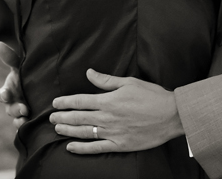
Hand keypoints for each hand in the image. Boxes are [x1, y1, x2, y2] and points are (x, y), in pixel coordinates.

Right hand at [0, 41, 28, 128]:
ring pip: (17, 121)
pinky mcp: (30, 121)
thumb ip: (10, 57)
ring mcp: (20, 114)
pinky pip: (27, 128)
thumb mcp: (20, 66)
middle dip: (15, 110)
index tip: (6, 94)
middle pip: (10, 109)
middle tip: (24, 109)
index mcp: (8, 91)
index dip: (3, 95)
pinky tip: (34, 129)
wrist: (41, 87)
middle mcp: (13, 104)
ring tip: (27, 121)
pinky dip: (28, 129)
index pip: (2, 94)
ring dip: (20, 122)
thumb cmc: (27, 75)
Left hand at [49, 69, 182, 153]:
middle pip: (79, 117)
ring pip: (84, 132)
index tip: (55, 103)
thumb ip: (107, 80)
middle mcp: (107, 117)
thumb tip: (89, 73)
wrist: (171, 115)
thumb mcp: (130, 82)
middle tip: (51, 117)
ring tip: (57, 128)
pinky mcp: (119, 144)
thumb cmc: (152, 96)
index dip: (66, 102)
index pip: (81, 100)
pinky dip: (82, 148)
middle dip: (63, 117)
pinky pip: (96, 148)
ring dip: (68, 130)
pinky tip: (71, 147)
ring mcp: (112, 132)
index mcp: (109, 100)